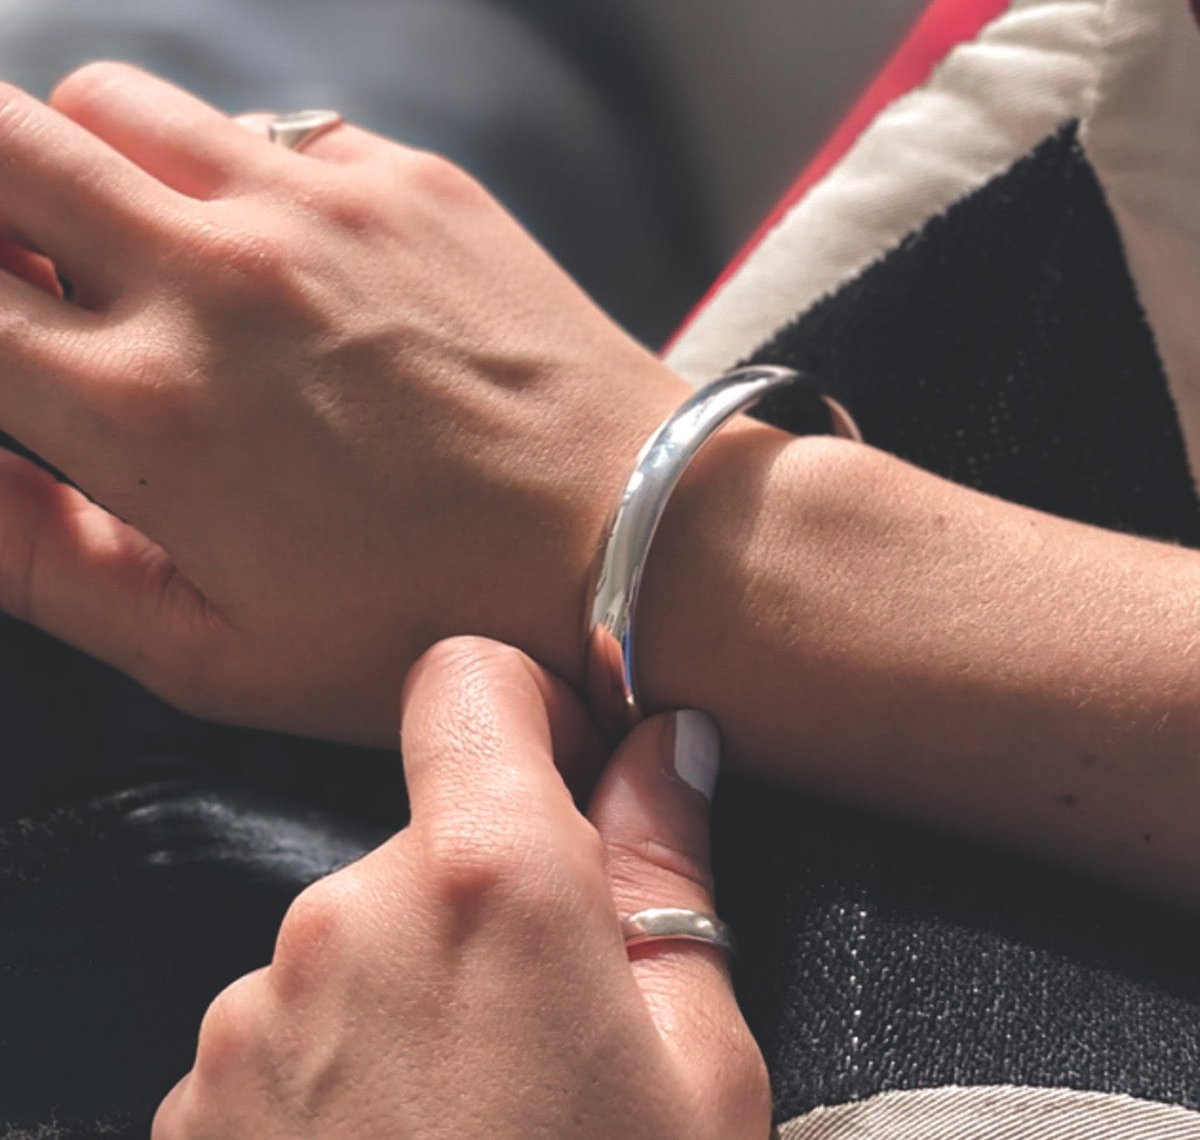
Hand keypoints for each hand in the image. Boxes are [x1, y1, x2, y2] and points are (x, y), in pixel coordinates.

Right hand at [0, 63, 690, 740]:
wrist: (632, 544)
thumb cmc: (440, 622)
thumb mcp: (219, 653)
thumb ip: (44, 562)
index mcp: (151, 409)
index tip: (3, 344)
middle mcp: (220, 277)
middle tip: (25, 275)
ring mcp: (322, 209)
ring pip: (116, 105)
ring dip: (89, 169)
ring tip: (142, 259)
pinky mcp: (411, 183)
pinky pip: (269, 130)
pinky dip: (237, 178)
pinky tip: (286, 262)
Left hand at [150, 636, 769, 1139]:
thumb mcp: (698, 1065)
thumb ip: (669, 870)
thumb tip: (666, 746)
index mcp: (485, 882)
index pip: (468, 678)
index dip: (529, 705)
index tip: (568, 774)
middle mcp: (344, 918)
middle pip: (424, 824)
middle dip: (490, 886)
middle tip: (557, 1017)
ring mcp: (254, 1012)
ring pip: (360, 929)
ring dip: (418, 979)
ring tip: (482, 1109)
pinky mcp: (200, 1096)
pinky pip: (294, 1019)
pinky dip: (351, 1055)